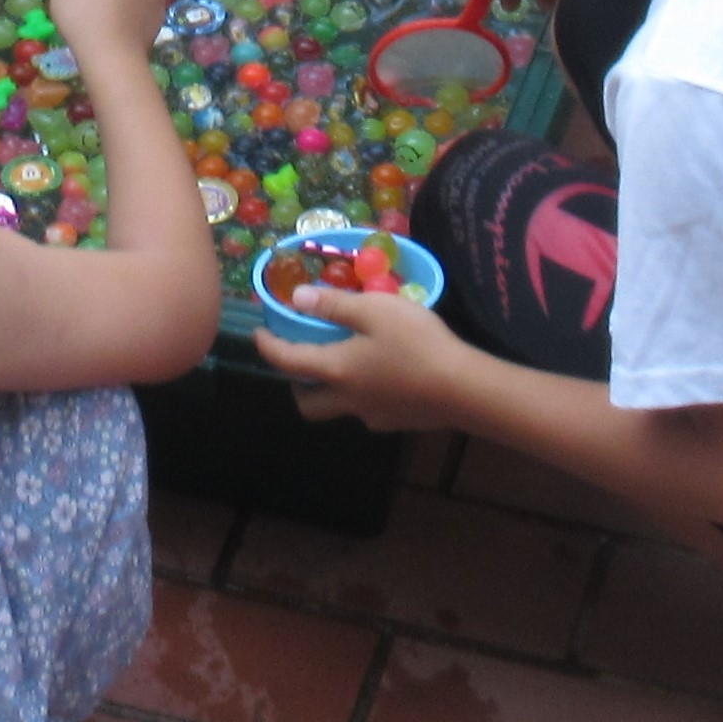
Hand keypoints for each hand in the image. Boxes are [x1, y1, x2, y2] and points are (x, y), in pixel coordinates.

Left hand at [254, 285, 473, 431]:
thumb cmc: (417, 344)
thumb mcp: (375, 310)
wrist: (463, 388)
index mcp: (336, 370)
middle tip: (304, 359)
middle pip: (308, 404)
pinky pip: (368, 410)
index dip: (268, 347)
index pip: (288, 362)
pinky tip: (383, 376)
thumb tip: (298, 300)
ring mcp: (373, 415)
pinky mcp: (397, 421)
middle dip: (297, 384)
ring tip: (347, 363)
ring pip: (338, 408)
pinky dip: (363, 394)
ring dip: (331, 390)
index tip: (258, 334)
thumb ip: (335, 305)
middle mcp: (347, 399)